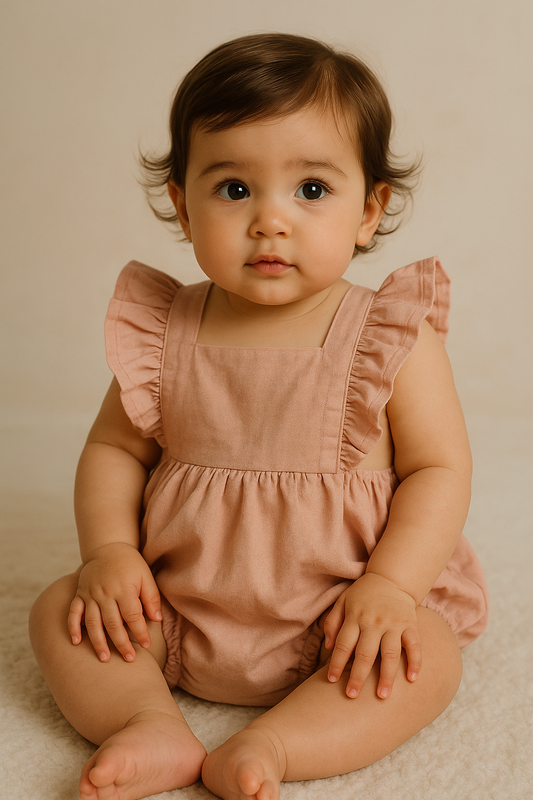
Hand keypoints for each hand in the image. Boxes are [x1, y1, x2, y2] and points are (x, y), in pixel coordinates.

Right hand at [67, 542, 161, 662]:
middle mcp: (106, 593)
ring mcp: (90, 594)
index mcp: (124, 589)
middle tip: (129, 659)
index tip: (146, 645)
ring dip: (98, 641)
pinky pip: (73, 612)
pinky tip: (76, 642)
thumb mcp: (145, 576)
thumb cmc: (130, 564)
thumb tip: (156, 619)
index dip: (140, 632)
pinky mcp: (80, 594)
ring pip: (93, 622)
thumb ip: (151, 597)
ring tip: (104, 658)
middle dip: (121, 643)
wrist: (108, 548)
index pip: (133, 615)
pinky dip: (73, 627)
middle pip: (113, 623)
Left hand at [323, 572, 421, 698]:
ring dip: (387, 676)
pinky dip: (415, 662)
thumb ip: (332, 622)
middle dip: (358, 676)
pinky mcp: (410, 624)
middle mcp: (374, 621)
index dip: (336, 662)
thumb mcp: (343, 601)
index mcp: (355, 616)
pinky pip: (414, 645)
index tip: (331, 680)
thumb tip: (328, 647)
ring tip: (382, 696)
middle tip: (352, 696)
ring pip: (390, 654)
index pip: (344, 644)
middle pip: (365, 653)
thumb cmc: (363, 594)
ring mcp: (394, 624)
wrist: (391, 578)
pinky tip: (412, 679)